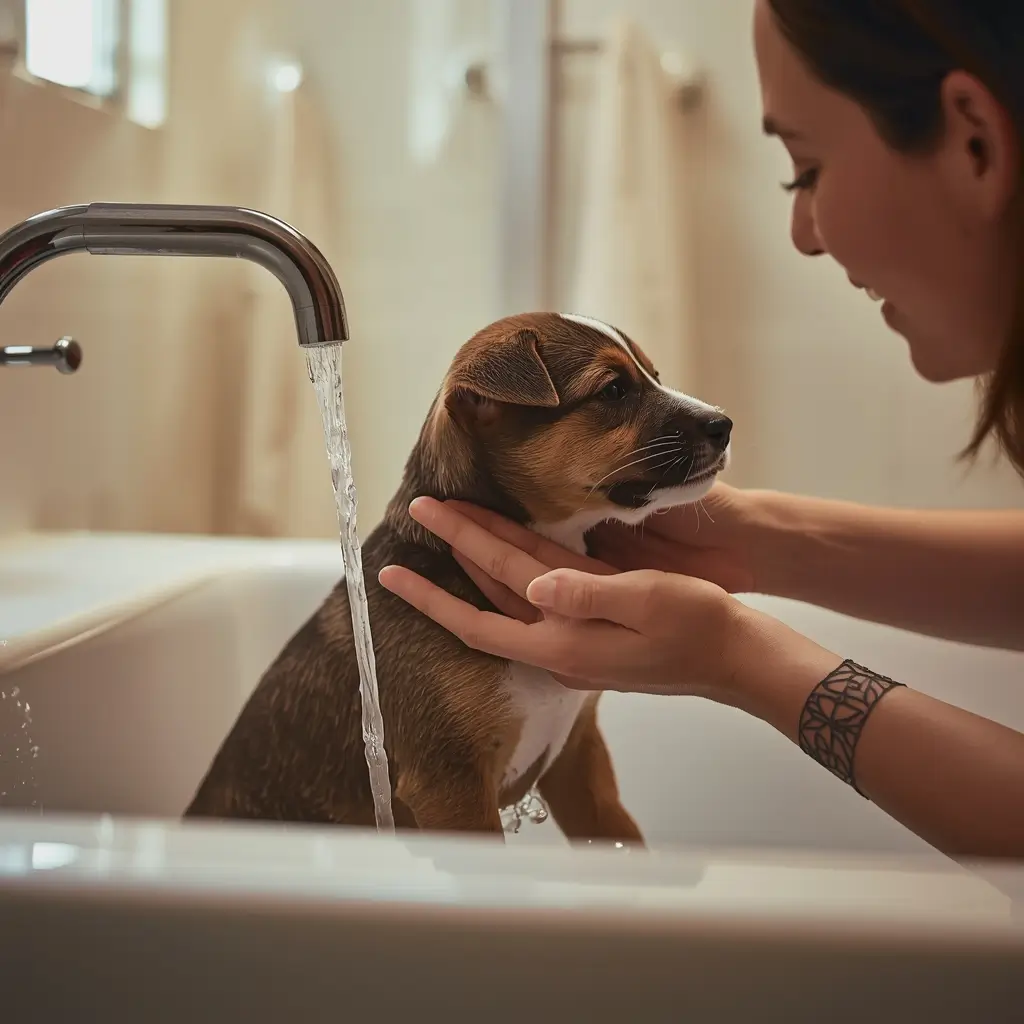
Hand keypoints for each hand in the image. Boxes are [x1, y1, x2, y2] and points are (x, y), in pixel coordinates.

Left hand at [377, 497, 753, 699]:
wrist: (736, 656)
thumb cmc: (699, 627)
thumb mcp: (647, 603)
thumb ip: (589, 594)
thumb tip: (535, 586)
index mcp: (564, 642)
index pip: (479, 617)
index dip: (430, 595)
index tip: (391, 570)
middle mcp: (559, 645)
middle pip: (487, 596)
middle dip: (451, 555)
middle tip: (419, 513)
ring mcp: (573, 641)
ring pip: (509, 593)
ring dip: (476, 559)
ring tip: (449, 525)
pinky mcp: (590, 631)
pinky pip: (535, 595)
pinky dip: (511, 570)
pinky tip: (506, 553)